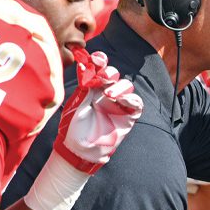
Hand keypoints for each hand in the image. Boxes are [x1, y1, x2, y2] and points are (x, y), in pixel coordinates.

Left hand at [53, 49, 142, 173]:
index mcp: (92, 88)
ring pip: (126, 86)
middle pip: (114, 75)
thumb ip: (84, 85)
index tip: (96, 58)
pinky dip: (130, 99)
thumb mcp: (76, 103)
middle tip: (103, 77)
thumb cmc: (73, 128)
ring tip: (109, 94)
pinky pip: (135, 103)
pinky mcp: (128, 116)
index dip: (101, 61)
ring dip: (119, 87)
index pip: (100, 69)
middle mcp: (106, 93)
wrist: (80, 150)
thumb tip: (85, 65)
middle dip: (110, 73)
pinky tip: (121, 100)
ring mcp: (118, 104)